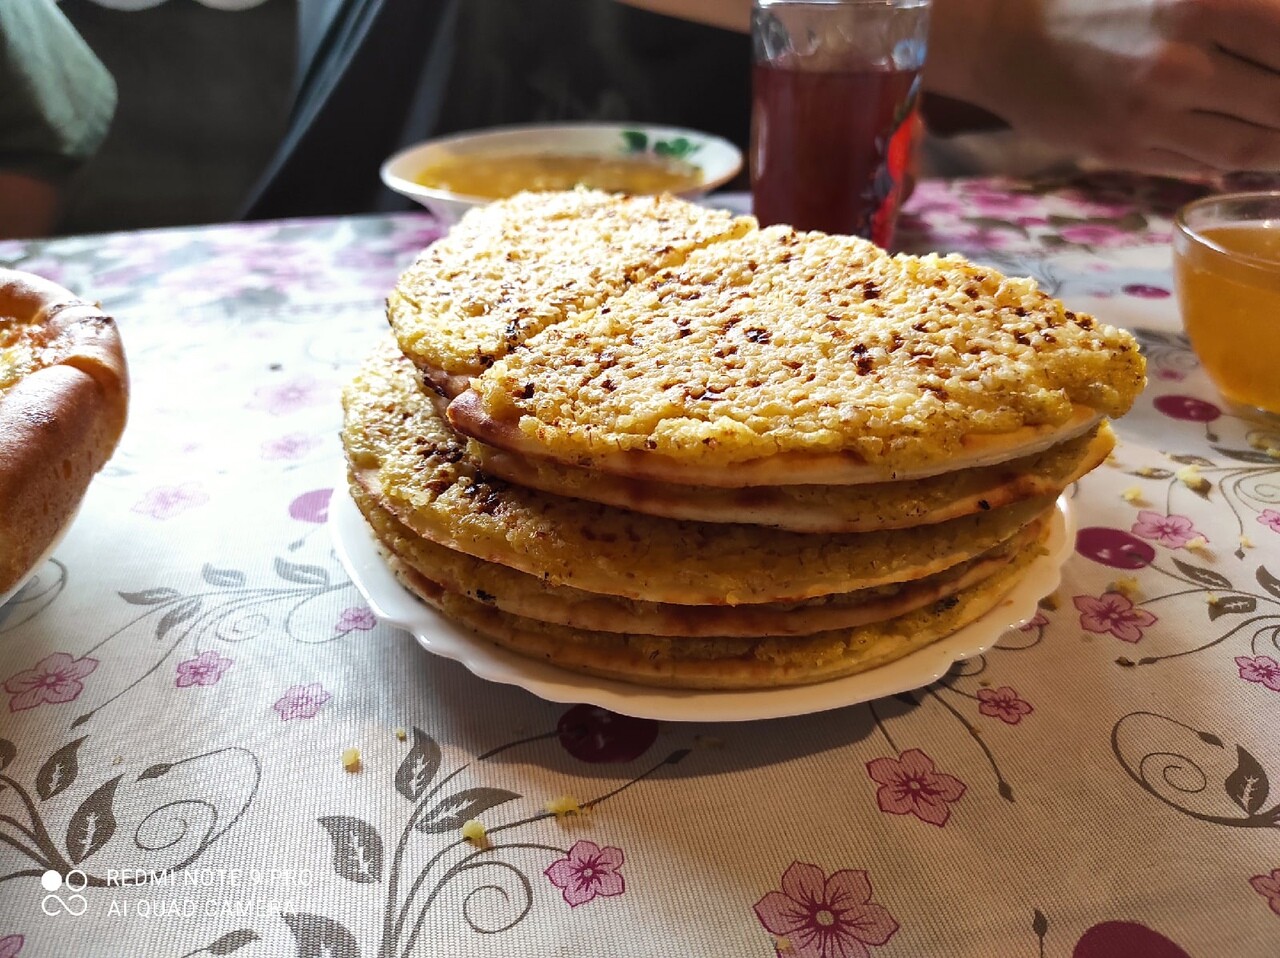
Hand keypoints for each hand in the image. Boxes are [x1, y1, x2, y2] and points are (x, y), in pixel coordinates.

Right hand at [927, 0, 1279, 174]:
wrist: (1006, 38)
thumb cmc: (1098, 0)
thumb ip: (1240, 13)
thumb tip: (1277, 44)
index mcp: (1201, 3)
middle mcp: (1178, 63)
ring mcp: (1147, 115)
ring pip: (1247, 145)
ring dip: (1279, 144)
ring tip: (1279, 132)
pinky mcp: (1122, 149)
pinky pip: (1200, 165)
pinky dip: (1235, 159)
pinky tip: (1250, 145)